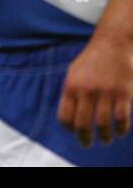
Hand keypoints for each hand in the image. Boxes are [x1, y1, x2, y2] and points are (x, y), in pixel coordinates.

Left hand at [57, 32, 132, 146]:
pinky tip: (120, 132)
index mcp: (71, 87)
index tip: (73, 132)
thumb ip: (71, 93)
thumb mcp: (74, 73)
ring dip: (105, 136)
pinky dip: (121, 129)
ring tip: (106, 140)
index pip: (65, 116)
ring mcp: (105, 92)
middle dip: (85, 138)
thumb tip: (69, 116)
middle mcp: (86, 91)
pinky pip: (122, 118)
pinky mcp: (123, 93)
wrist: (112, 44)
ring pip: (103, 124)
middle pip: (83, 124)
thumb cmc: (91, 60)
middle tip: (87, 144)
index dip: (68, 128)